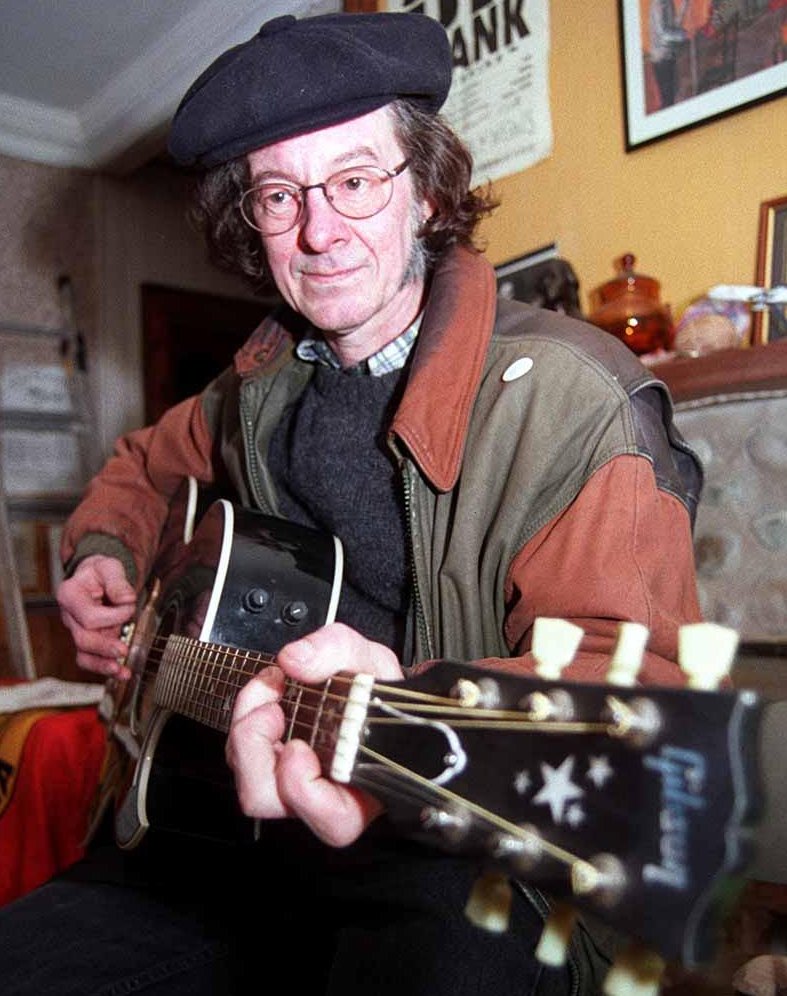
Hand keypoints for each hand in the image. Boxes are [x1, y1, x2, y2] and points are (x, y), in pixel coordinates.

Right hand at [57, 555, 137, 677]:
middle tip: (124, 650)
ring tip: (121, 671)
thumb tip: (127, 599)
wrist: (97, 577)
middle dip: (104, 647)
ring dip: (103, 665)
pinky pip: (92, 659)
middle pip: (82, 638)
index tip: (130, 607)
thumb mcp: (109, 567)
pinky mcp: (89, 641)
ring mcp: (78, 631)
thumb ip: (117, 581)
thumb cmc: (101, 572)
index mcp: (70, 595)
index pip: (89, 616)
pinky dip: (106, 668)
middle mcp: (70, 616)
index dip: (112, 617)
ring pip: (84, 655)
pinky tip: (122, 673)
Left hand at [226, 622, 401, 846]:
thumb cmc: (375, 684)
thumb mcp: (368, 656)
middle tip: (271, 709)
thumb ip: (335, 649)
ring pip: (248, 781)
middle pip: (268, 802)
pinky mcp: (267, 764)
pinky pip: (241, 757)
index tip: (297, 748)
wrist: (363, 682)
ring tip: (269, 692)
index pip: (335, 820)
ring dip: (247, 733)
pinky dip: (245, 719)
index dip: (306, 792)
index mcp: (364, 785)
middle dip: (255, 751)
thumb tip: (295, 660)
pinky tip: (266, 692)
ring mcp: (289, 782)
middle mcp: (322, 794)